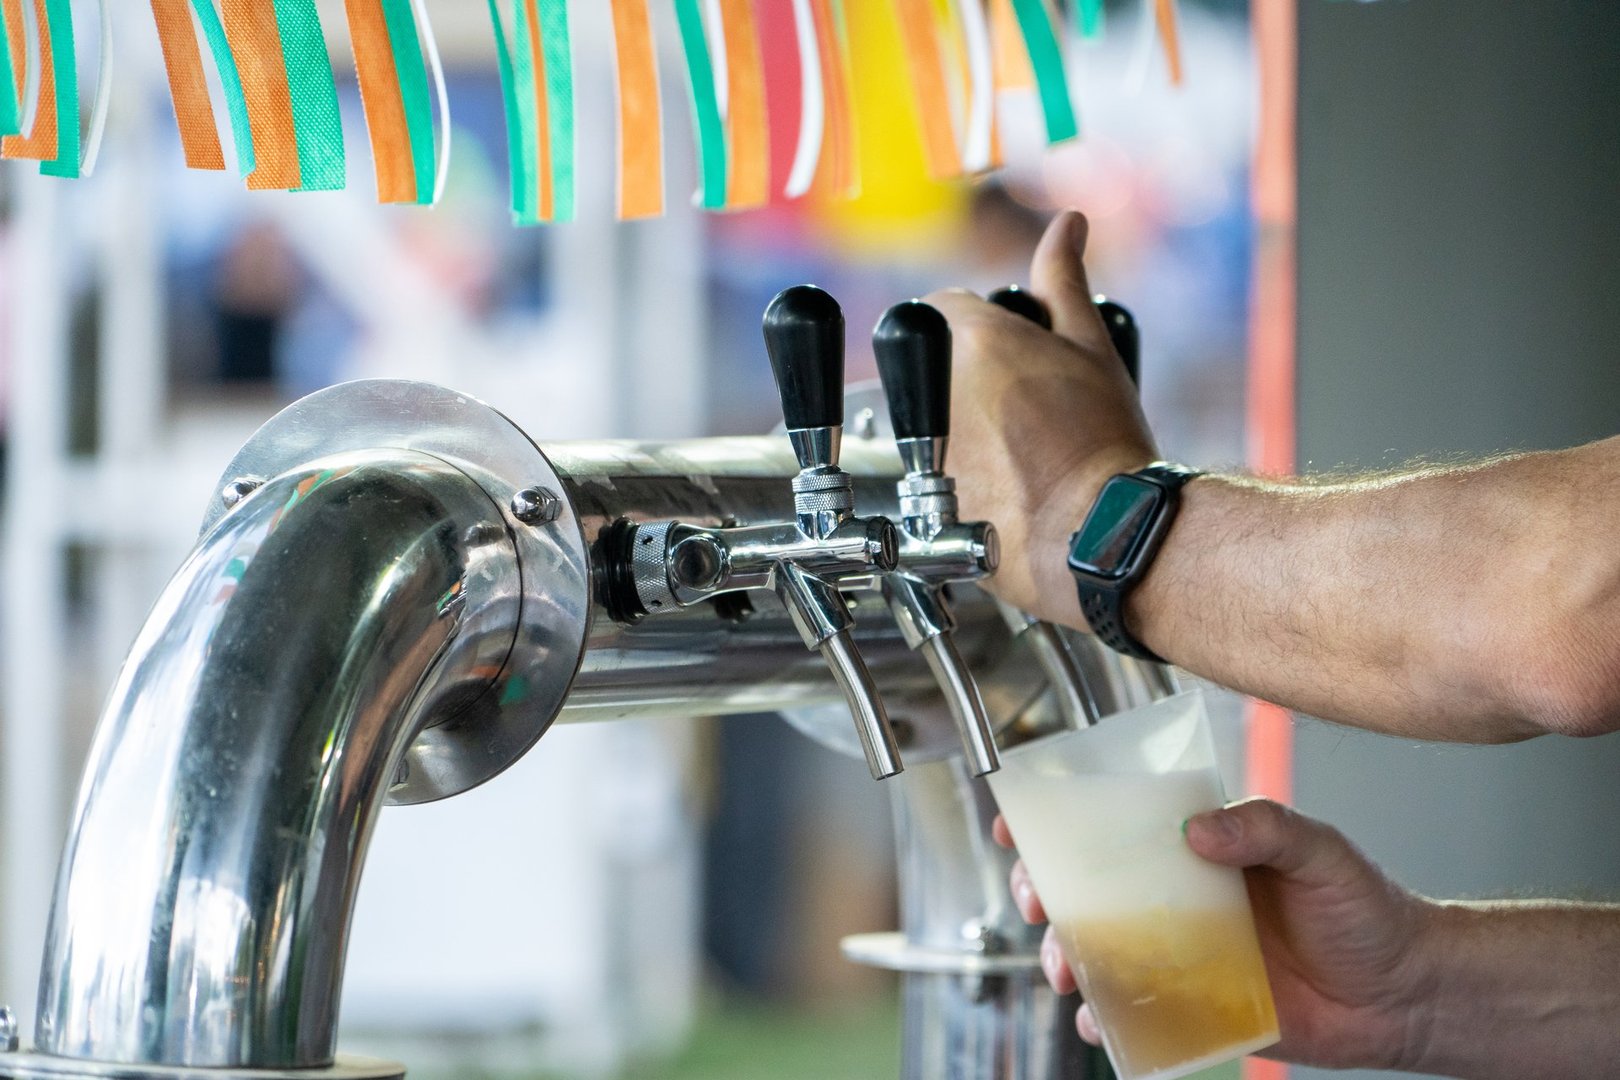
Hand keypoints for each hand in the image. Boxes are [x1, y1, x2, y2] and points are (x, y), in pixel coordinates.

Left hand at [926, 211, 1156, 625]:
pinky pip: (932, 476)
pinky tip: (1007, 489)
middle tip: (1016, 405)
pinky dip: (960, 479)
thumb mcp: (1092, 347)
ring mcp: (928, 445)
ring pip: (927, 421)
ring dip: (958, 428)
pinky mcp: (928, 497)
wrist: (1102, 532)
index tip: (1001, 351)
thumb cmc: (1104, 442)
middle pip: (929, 365)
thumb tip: (1067, 225)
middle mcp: (939, 388)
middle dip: (961, 377)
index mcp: (975, 338)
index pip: (939, 305)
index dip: (972, 325)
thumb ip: (1064, 280)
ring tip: (1018, 453)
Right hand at [995, 799, 1439, 1071]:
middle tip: (1039, 901)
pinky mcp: (1194, 1008)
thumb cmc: (1365, 911)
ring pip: (1097, 951)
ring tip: (1068, 968)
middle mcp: (1177, 898)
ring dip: (1065, 957)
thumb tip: (1199, 831)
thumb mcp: (1321, 851)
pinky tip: (1101, 1019)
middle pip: (1086, 888)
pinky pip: (1134, 1013)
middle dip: (1043, 892)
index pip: (1116, 823)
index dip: (1058, 820)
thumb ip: (1264, 827)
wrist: (1405, 994)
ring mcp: (1180, 954)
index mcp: (1197, 849)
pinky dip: (1105, 1019)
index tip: (1017, 822)